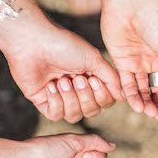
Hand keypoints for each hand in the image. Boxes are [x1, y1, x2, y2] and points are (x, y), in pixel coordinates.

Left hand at [6, 24, 122, 122]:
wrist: (33, 41)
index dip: (102, 95)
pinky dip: (56, 102)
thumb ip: (111, 78)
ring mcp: (60, 97)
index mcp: (91, 78)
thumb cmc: (64, 45)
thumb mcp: (93, 59)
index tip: (93, 79)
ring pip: (75, 116)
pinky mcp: (44, 102)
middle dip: (85, 97)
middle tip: (75, 78)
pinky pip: (56, 115)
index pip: (106, 101)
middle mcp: (77, 90)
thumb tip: (124, 97)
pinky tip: (50, 86)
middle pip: (92, 111)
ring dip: (70, 99)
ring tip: (61, 81)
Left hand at [101, 0, 157, 119]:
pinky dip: (130, 95)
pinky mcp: (121, 62)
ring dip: (145, 102)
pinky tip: (136, 105)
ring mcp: (137, 62)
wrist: (132, 4)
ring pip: (142, 89)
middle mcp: (154, 62)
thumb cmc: (157, 22)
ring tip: (147, 112)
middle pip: (156, 89)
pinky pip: (126, 83)